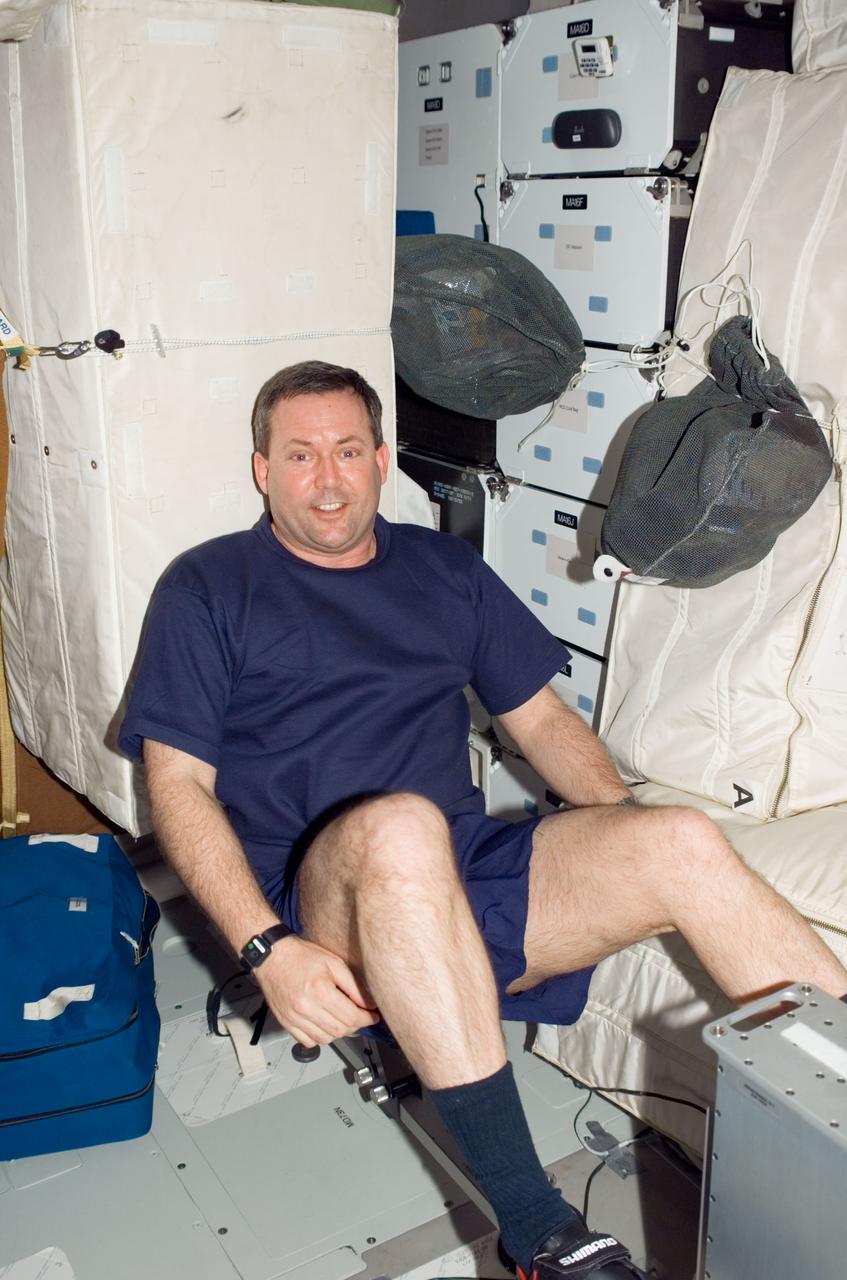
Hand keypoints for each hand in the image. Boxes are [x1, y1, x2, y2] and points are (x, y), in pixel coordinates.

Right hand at [255, 935, 379, 1046]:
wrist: (272, 957)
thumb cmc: (301, 956)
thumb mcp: (334, 963)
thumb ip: (354, 986)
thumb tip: (369, 1004)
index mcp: (319, 990)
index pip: (351, 1016)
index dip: (367, 1019)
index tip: (373, 1016)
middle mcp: (305, 1007)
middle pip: (340, 1031)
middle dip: (356, 1026)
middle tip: (361, 1016)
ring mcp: (293, 1018)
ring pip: (326, 1039)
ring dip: (339, 1033)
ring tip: (343, 1019)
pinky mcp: (286, 1023)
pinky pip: (308, 1042)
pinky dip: (320, 1037)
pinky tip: (324, 1024)